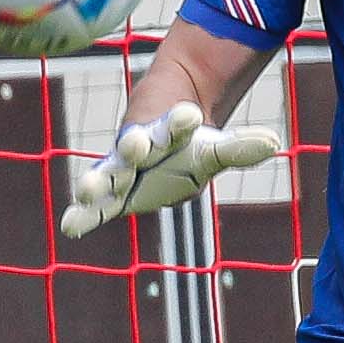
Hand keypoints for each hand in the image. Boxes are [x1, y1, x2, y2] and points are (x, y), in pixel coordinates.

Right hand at [60, 97, 281, 239]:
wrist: (153, 141)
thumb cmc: (186, 146)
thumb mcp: (214, 148)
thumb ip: (239, 148)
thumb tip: (274, 143)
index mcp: (164, 132)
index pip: (172, 126)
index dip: (179, 122)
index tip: (189, 114)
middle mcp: (137, 148)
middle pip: (134, 146)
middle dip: (135, 147)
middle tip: (135, 143)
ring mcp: (119, 170)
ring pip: (107, 174)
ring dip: (96, 183)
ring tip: (85, 191)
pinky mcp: (108, 193)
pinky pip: (95, 208)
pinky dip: (82, 218)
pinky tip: (69, 228)